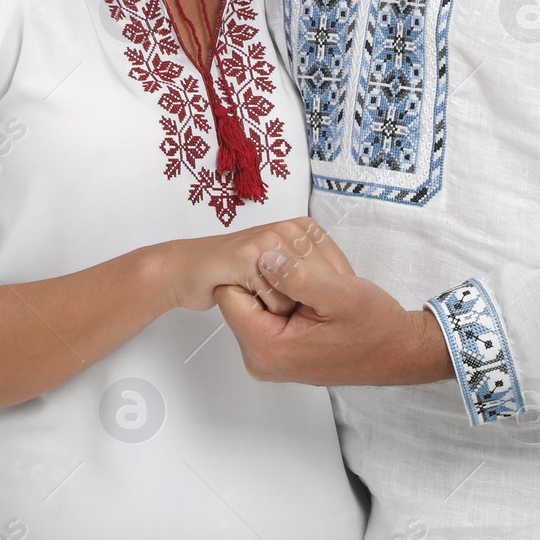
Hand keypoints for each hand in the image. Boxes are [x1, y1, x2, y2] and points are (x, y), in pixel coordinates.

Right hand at [154, 218, 351, 316]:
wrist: (189, 268)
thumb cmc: (235, 274)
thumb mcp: (286, 274)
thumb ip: (315, 275)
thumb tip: (349, 287)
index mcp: (305, 229)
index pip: (342, 274)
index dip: (327, 299)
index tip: (299, 302)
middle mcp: (292, 228)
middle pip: (325, 286)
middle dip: (306, 305)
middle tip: (272, 299)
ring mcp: (272, 238)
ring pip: (303, 296)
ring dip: (285, 310)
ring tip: (259, 297)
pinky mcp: (251, 256)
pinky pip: (279, 301)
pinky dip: (268, 310)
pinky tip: (248, 297)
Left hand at [216, 245, 453, 386]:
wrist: (397, 351)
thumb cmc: (375, 328)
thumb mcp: (340, 294)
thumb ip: (298, 276)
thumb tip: (264, 257)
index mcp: (267, 347)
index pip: (230, 292)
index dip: (255, 269)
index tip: (290, 267)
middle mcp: (261, 356)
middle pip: (241, 295)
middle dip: (272, 277)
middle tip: (312, 279)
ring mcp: (269, 354)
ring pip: (258, 298)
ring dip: (285, 285)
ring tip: (320, 290)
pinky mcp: (280, 348)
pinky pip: (271, 309)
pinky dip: (291, 295)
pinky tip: (318, 298)